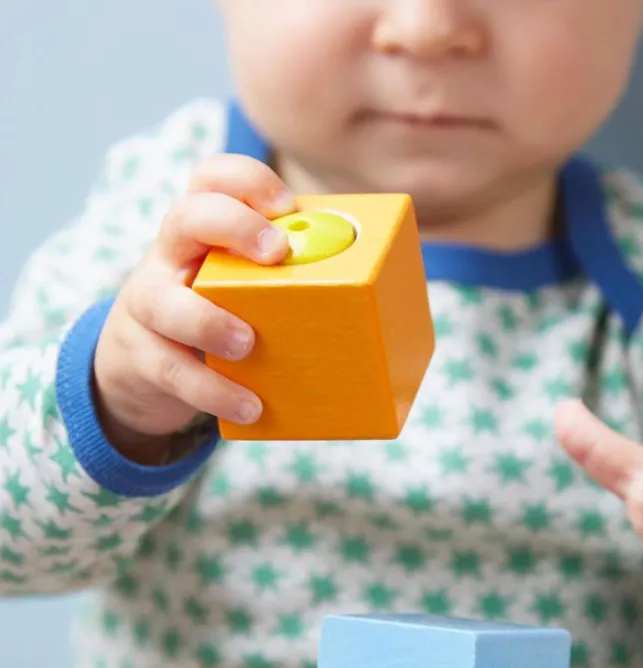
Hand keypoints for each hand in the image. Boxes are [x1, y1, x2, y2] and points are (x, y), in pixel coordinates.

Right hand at [93, 153, 297, 461]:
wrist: (144, 367)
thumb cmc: (221, 315)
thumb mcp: (246, 287)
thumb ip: (293, 280)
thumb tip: (390, 297)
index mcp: (204, 231)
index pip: (211, 178)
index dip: (245, 180)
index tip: (286, 205)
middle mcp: (171, 256)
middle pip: (184, 216)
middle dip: (231, 226)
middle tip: (275, 254)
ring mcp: (148, 303)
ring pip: (161, 300)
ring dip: (207, 320)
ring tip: (247, 344)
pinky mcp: (143, 356)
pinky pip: (172, 370)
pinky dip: (212, 390)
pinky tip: (249, 406)